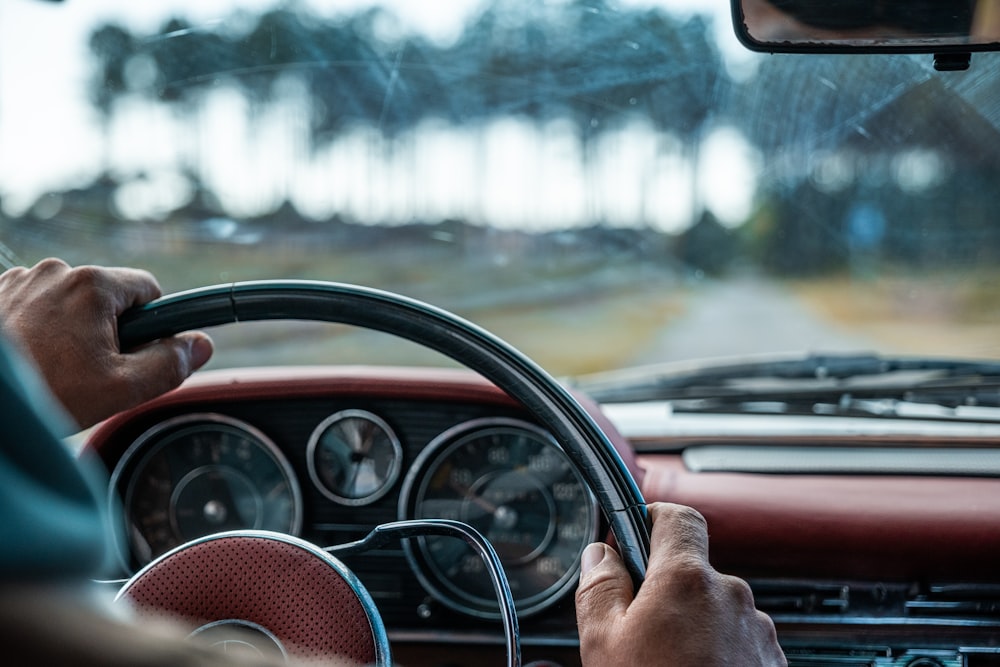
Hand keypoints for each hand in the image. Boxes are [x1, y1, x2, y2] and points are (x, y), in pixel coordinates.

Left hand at [0, 258, 212, 428]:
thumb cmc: (44, 393)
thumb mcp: (122, 389)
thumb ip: (170, 364)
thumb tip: (200, 345)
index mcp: (92, 285)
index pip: (148, 290)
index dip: (152, 325)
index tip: (136, 353)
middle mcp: (55, 272)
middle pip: (107, 298)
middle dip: (107, 331)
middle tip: (91, 372)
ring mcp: (19, 280)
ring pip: (69, 303)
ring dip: (70, 330)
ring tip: (54, 369)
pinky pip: (35, 306)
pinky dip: (39, 330)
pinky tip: (31, 360)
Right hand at [575, 502, 786, 665]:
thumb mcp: (603, 642)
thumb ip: (599, 586)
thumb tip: (600, 555)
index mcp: (687, 578)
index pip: (675, 516)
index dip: (648, 519)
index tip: (630, 538)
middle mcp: (731, 596)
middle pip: (691, 570)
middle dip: (663, 590)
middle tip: (635, 630)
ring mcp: (757, 632)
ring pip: (714, 609)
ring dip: (692, 627)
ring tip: (666, 665)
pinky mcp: (771, 663)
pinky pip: (736, 642)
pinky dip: (715, 653)